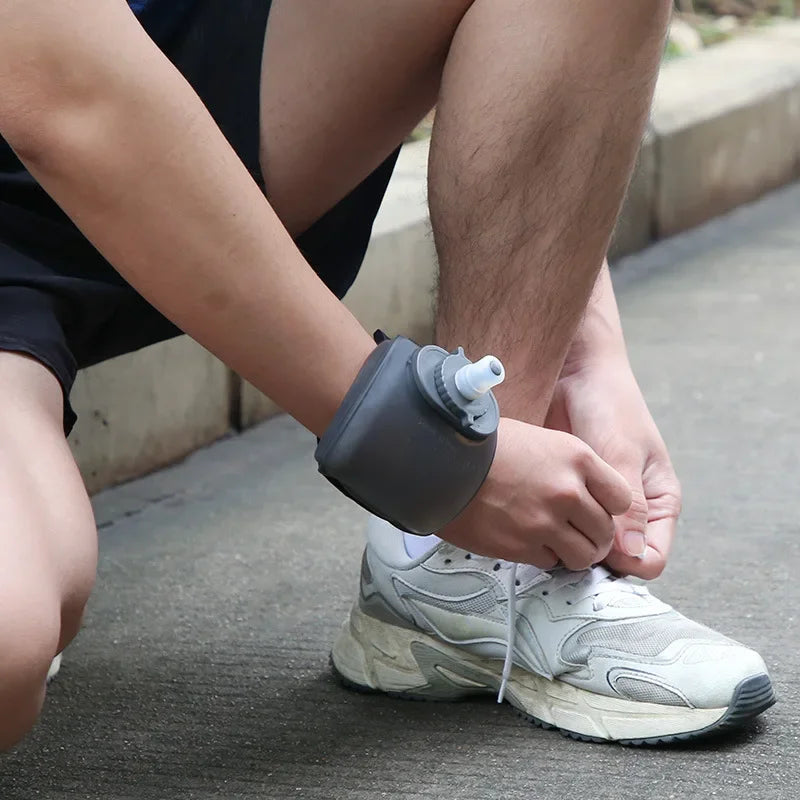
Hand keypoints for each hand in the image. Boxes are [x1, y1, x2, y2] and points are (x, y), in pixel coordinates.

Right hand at [439, 418, 631, 568]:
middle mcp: (568, 492)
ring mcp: (545, 522)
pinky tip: (529, 540)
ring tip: (558, 541)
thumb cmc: (487, 446)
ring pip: (584, 555)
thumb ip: (572, 466)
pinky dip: (545, 556)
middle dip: (595, 535)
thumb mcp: (540, 439)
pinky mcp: (522, 546)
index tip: (599, 509)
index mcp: (577, 458)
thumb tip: (590, 492)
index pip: (622, 498)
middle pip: (605, 531)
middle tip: (579, 532)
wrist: (442, 463)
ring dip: (575, 552)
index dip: (612, 508)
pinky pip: (551, 562)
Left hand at [545, 360, 680, 578]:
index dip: (626, 565)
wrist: (576, 374)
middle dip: (595, 558)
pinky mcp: (571, 497)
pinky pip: (566, 526)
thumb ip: (629, 503)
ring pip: (589, 546)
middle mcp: (633, 512)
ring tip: (550, 529)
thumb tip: (631, 553)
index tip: (598, 552)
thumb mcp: (623, 452)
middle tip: (567, 544)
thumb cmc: (610, 405)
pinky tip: (538, 518)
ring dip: (572, 543)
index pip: (651, 558)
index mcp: (659, 504)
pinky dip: (554, 527)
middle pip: (618, 561)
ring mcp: (600, 506)